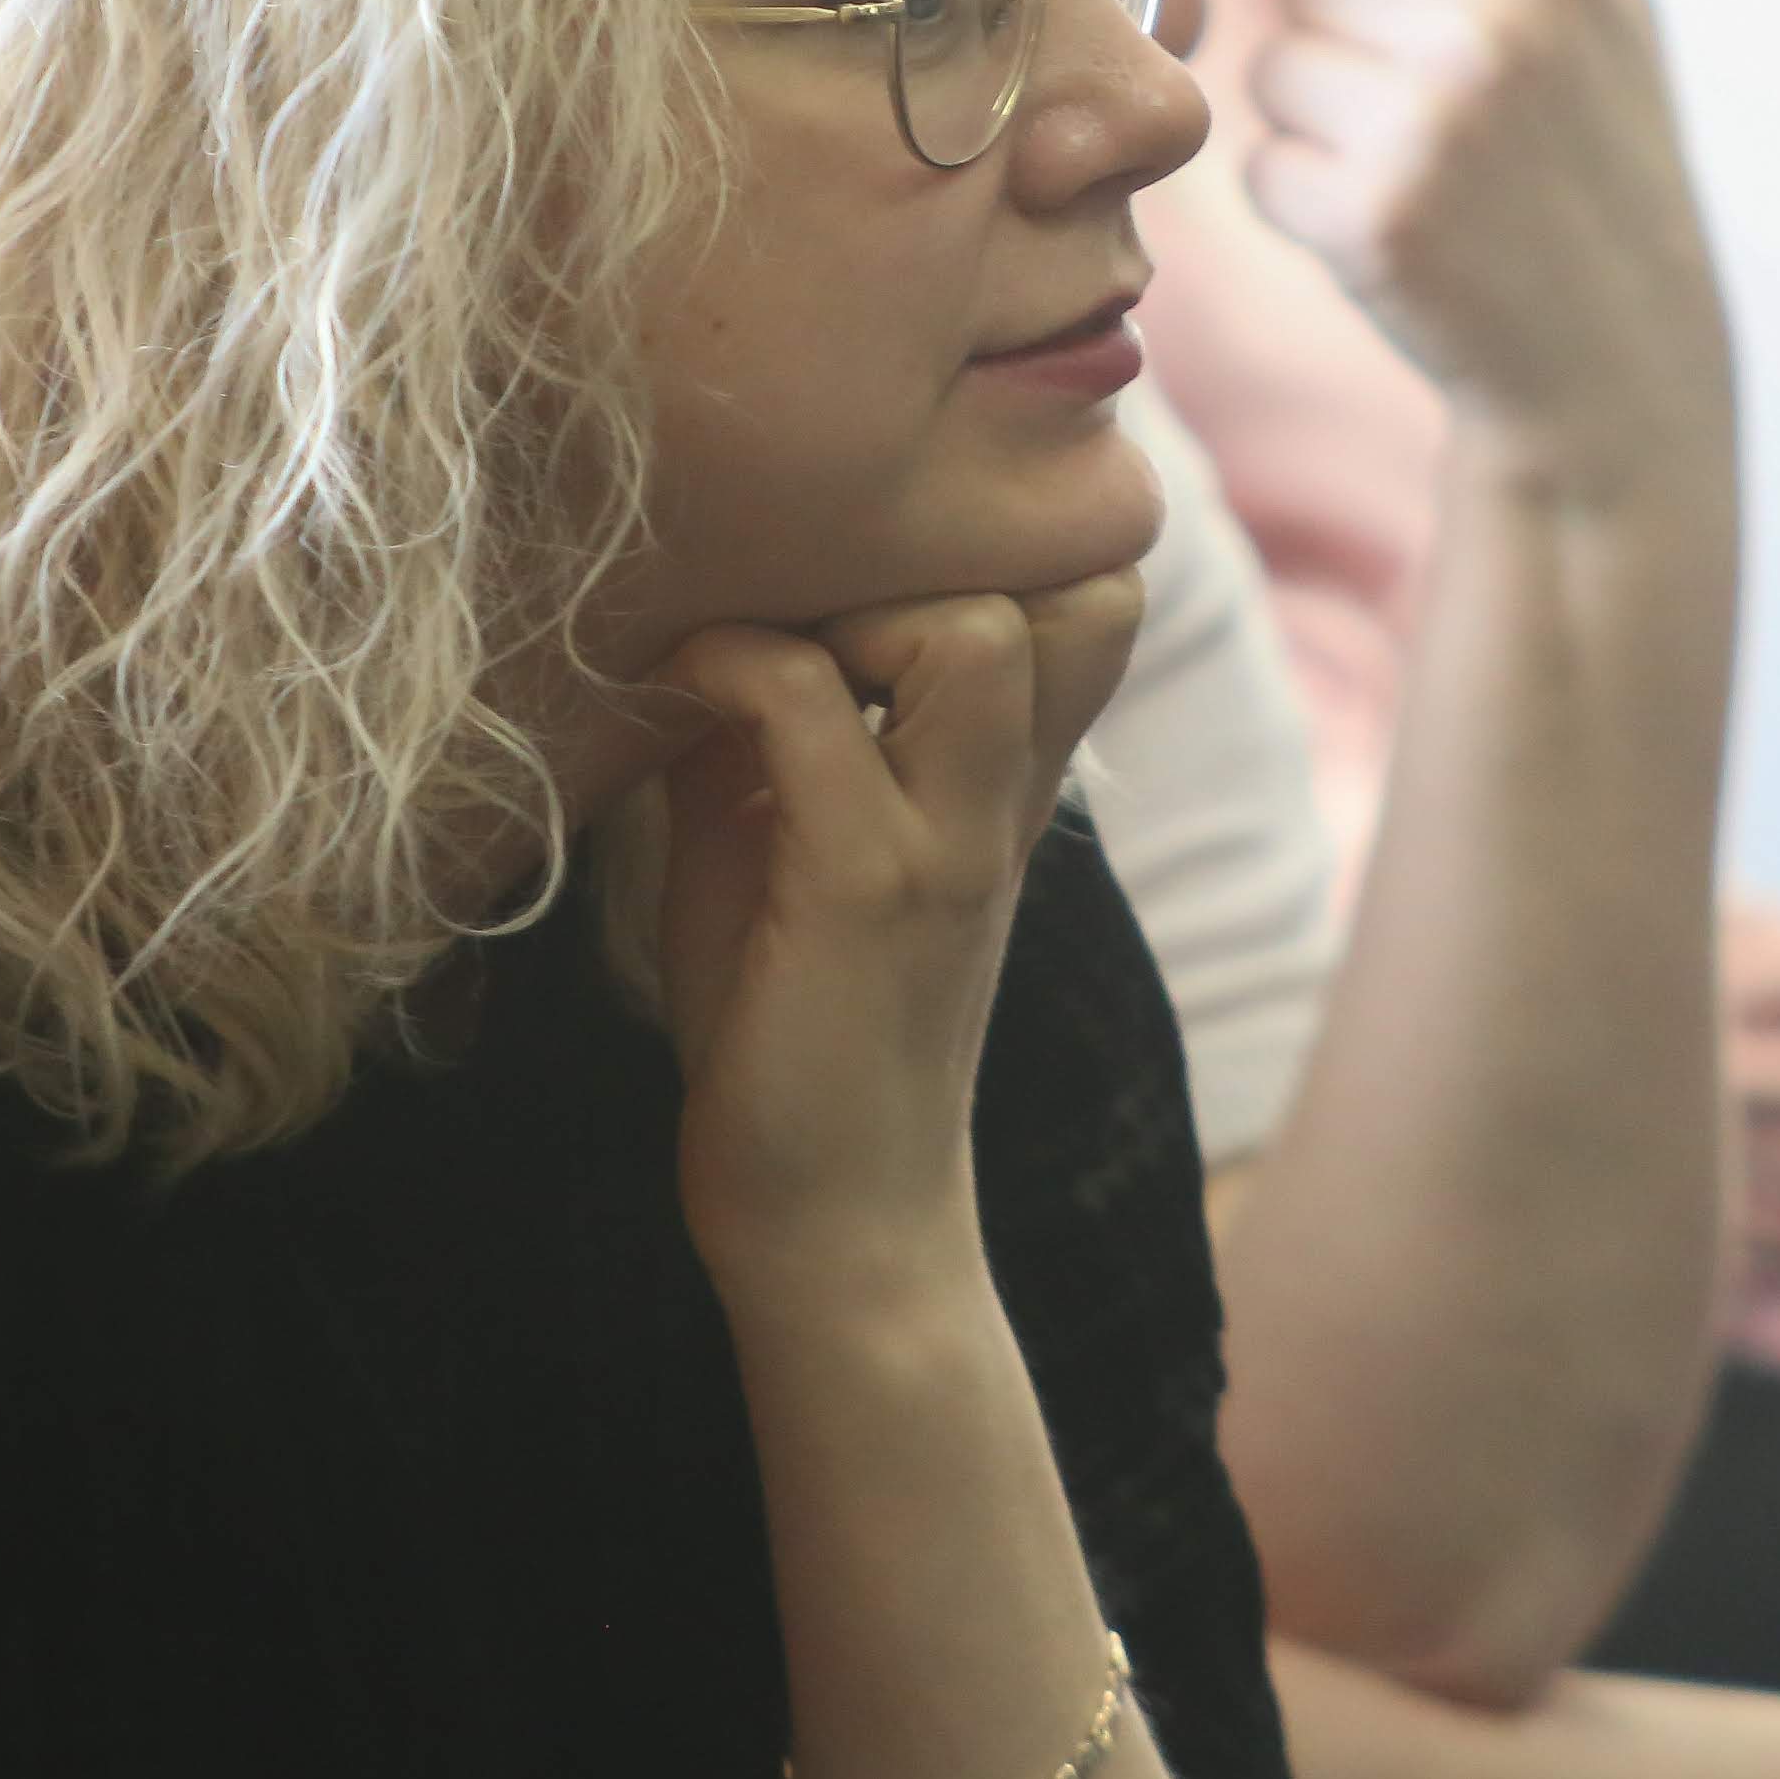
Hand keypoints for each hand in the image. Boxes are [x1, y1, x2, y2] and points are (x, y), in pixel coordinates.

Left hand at [648, 575, 1144, 1292]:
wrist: (834, 1225)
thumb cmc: (799, 1041)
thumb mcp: (791, 847)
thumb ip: (774, 736)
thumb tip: (707, 614)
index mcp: (1008, 789)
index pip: (1096, 601)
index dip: (1006, 552)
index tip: (863, 578)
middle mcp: (1004, 803)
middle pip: (1076, 588)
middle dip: (938, 560)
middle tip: (818, 612)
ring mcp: (949, 841)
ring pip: (972, 631)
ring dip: (858, 609)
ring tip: (772, 654)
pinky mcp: (867, 887)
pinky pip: (808, 704)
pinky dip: (734, 663)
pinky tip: (682, 684)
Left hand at [1196, 0, 1732, 472]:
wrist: (1619, 363)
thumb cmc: (1608, 165)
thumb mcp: (1616, 8)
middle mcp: (1485, 22)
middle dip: (1339, 38)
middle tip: (1428, 112)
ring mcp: (1424, 120)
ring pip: (1270, 70)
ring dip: (1316, 120)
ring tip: (1419, 172)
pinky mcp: (1369, 215)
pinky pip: (1262, 167)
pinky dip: (1305, 203)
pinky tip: (1393, 233)